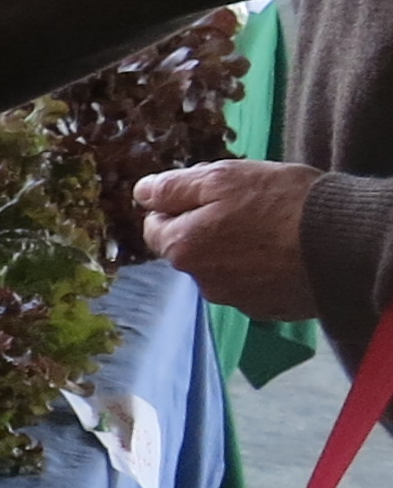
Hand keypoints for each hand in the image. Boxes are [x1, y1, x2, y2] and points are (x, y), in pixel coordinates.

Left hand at [136, 161, 323, 321]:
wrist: (345, 242)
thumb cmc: (281, 203)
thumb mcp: (222, 178)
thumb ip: (174, 187)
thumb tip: (142, 193)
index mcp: (183, 249)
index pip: (156, 226)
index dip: (177, 205)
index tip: (209, 193)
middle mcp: (203, 282)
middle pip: (189, 248)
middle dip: (206, 227)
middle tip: (245, 205)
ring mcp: (237, 300)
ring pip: (221, 267)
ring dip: (234, 249)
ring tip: (271, 228)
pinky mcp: (270, 309)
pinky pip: (253, 284)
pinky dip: (261, 269)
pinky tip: (285, 251)